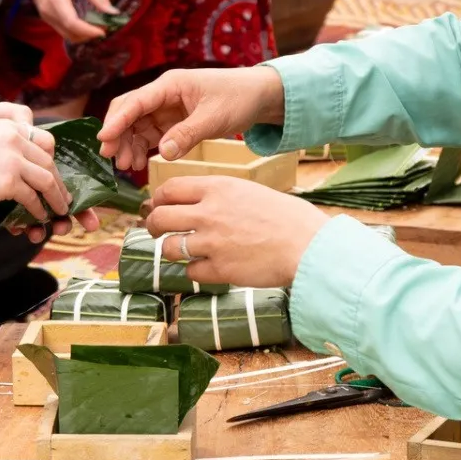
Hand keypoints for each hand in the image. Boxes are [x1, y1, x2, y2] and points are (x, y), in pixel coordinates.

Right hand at [0, 120, 74, 227]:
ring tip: (59, 210)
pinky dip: (38, 209)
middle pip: (48, 160)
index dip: (51, 161)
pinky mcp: (8, 180)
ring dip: (55, 197)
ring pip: (46, 179)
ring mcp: (13, 159)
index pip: (44, 141)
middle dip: (58, 181)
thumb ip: (3, 147)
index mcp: (8, 125)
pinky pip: (32, 197)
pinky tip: (38, 217)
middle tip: (63, 196)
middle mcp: (15, 137)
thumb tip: (21, 169)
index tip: (53, 175)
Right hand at [20, 0, 117, 43]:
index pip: (72, 23)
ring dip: (83, 35)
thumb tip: (112, 12)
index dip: (89, 31)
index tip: (105, 30)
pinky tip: (85, 22)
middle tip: (104, 26)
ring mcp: (46, 17)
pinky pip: (63, 30)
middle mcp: (49, 12)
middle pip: (70, 34)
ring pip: (67, 35)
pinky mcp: (46, 18)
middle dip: (89, 35)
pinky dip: (76, 30)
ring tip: (97, 24)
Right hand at [99, 66, 285, 170]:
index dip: (117, 120)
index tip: (104, 139)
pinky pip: (149, 136)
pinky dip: (142, 149)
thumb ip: (188, 134)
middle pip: (129, 112)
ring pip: (136, 127)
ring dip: (128, 145)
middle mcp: (163, 95)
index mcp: (170, 85)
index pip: (136, 101)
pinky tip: (140, 164)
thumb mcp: (215, 117)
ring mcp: (166, 109)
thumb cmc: (238, 97)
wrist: (258, 97)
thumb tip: (163, 152)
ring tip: (128, 168)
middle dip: (117, 134)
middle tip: (112, 158)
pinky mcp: (172, 122)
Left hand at [144, 176, 326, 287]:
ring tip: (181, 251)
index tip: (159, 205)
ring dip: (171, 250)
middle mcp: (209, 213)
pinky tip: (207, 266)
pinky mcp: (220, 270)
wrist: (308, 246)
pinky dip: (195, 270)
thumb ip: (219, 195)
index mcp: (218, 188)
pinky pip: (190, 271)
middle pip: (159, 218)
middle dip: (152, 225)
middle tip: (156, 230)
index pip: (169, 189)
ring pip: (168, 248)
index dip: (158, 199)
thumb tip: (194, 201)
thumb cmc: (286, 217)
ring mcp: (212, 243)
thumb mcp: (249, 191)